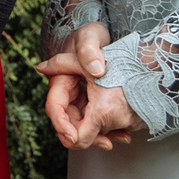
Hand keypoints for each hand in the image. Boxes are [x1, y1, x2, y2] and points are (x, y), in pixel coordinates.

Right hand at [39, 25, 138, 148]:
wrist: (106, 38)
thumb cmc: (93, 36)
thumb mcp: (90, 37)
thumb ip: (89, 51)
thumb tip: (95, 70)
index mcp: (61, 79)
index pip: (55, 107)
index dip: (62, 125)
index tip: (74, 137)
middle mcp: (68, 92)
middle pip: (69, 122)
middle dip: (83, 136)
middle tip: (104, 142)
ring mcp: (81, 98)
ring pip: (83, 125)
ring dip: (98, 136)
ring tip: (118, 138)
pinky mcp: (95, 102)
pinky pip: (97, 121)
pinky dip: (109, 129)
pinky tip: (123, 132)